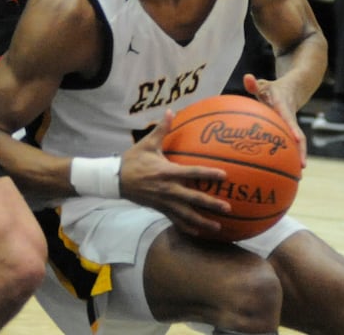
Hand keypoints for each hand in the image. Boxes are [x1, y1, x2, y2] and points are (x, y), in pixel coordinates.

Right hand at [121, 109, 228, 237]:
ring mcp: (165, 202)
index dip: (208, 174)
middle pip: (194, 199)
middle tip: (227, 208)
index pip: (192, 173)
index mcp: (167, 172)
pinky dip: (187, 227)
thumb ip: (161, 129)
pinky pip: (176, 220)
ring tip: (218, 228)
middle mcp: (169, 189)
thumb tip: (171, 111)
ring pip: (187, 215)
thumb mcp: (147, 143)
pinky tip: (198, 232)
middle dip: (211, 204)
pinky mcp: (160, 209)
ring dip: (203, 221)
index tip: (224, 175)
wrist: (116, 180)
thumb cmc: (133, 160)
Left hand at [243, 73, 306, 165]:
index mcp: (284, 106)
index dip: (292, 128)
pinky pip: (291, 146)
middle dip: (301, 151)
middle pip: (298, 136)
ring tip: (298, 177)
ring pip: (298, 144)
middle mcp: (290, 118)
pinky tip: (285, 173)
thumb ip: (255, 84)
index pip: (288, 117)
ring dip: (298, 158)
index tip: (296, 140)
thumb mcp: (263, 85)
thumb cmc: (272, 90)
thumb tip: (247, 77)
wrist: (293, 89)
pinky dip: (290, 158)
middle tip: (301, 167)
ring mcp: (292, 127)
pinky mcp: (291, 133)